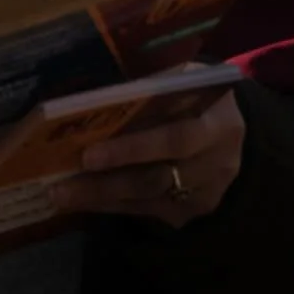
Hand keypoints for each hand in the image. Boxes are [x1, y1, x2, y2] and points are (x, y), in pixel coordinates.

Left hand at [51, 86, 246, 228]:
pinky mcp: (190, 212)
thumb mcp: (184, 81)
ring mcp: (204, 194)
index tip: (89, 153)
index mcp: (218, 124)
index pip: (176, 140)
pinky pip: (145, 212)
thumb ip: (152, 89)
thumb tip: (95, 100)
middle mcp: (216, 165)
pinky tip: (80, 201)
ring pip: (146, 200)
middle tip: (61, 183)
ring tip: (59, 195)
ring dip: (99, 198)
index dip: (133, 148)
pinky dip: (110, 206)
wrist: (234, 130)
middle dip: (105, 181)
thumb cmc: (196, 94)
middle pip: (156, 177)